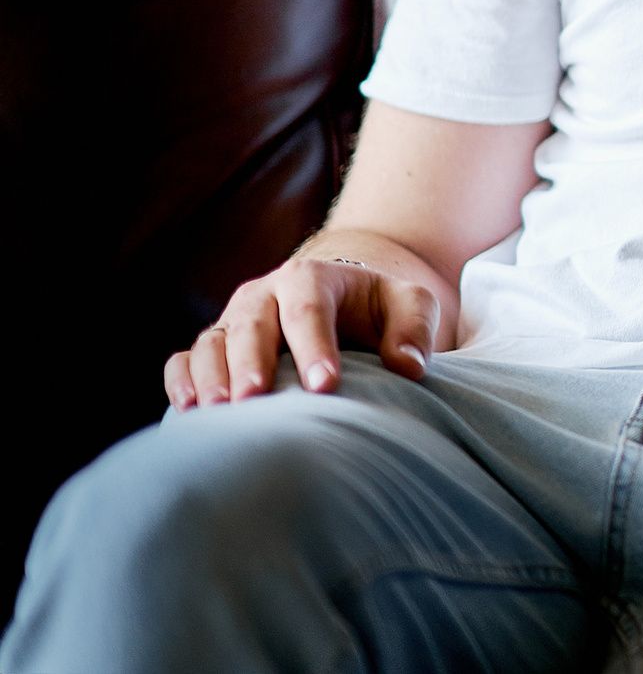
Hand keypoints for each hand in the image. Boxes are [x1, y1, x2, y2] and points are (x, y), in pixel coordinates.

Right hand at [163, 258, 439, 409]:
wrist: (342, 303)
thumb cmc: (378, 308)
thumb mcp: (410, 305)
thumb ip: (414, 329)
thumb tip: (409, 367)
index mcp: (311, 279)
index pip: (310, 309)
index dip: (315, 346)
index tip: (324, 385)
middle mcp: (263, 296)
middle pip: (252, 325)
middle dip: (252, 362)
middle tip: (255, 399)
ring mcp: (233, 321)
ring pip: (213, 342)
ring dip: (211, 375)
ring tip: (219, 410)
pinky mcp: (214, 347)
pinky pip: (184, 360)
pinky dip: (181, 380)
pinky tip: (187, 408)